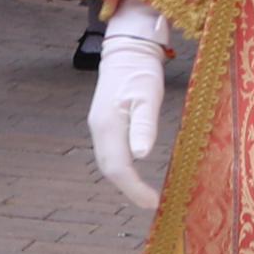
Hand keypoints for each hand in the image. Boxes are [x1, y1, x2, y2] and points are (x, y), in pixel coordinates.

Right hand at [88, 11, 167, 208]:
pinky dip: (122, 168)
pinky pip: (110, 153)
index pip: (118, 167)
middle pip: (109, 168)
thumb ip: (144, 126)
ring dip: (124, 180)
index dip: (134, 188)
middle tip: (152, 203)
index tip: (154, 202)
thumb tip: (142, 156)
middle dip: (129, 189)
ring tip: (145, 193)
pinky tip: (136, 172)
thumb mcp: (148, 97)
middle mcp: (99, 129)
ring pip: (108, 162)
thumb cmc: (141, 72)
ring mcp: (99, 126)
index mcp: (108, 125)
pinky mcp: (104, 123)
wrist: (127, 51)